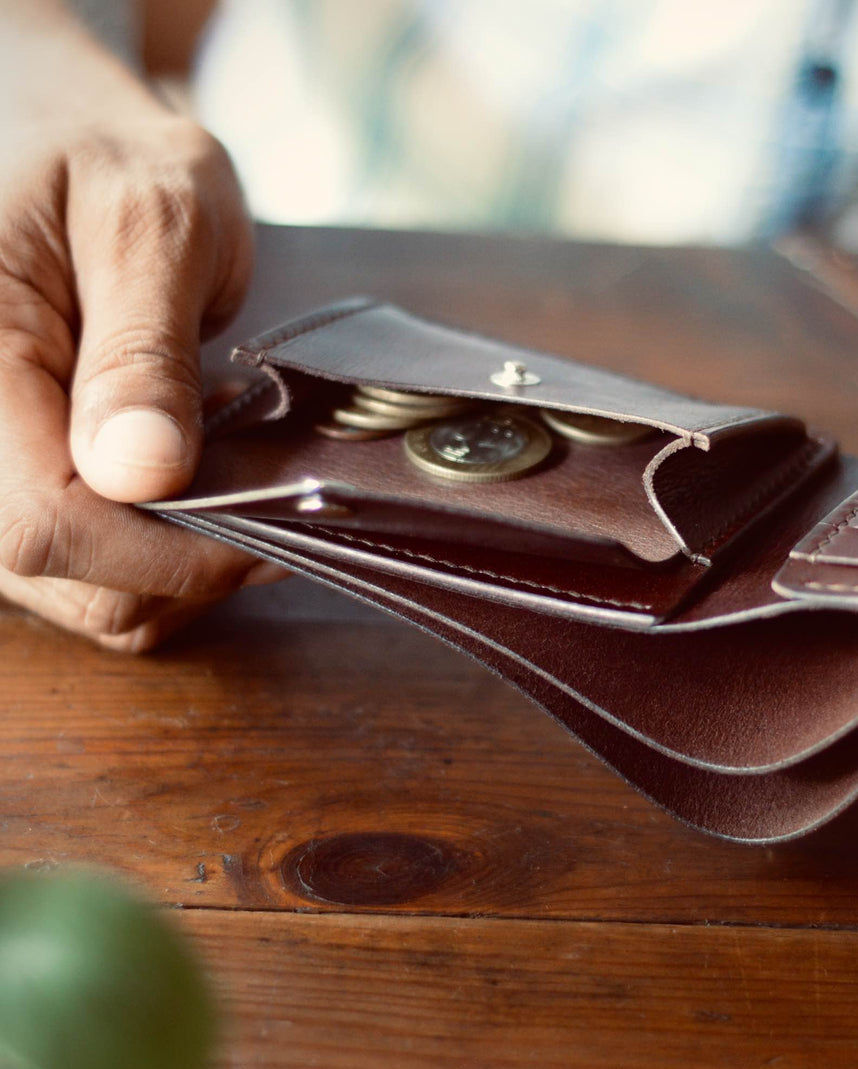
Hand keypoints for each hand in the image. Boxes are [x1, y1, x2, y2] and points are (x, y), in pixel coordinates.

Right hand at [0, 3, 281, 650]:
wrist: (48, 132)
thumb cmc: (102, 157)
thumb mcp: (149, 222)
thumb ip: (142, 350)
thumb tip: (144, 473)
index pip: (46, 524)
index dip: (169, 551)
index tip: (271, 523)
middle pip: (63, 577)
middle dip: (185, 561)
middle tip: (269, 484)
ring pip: (78, 588)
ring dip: (176, 558)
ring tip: (228, 462)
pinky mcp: (13, 479)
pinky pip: (86, 564)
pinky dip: (157, 547)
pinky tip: (195, 475)